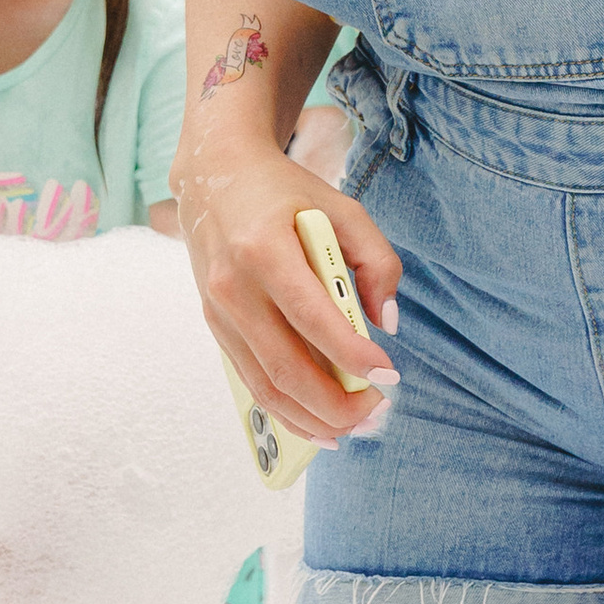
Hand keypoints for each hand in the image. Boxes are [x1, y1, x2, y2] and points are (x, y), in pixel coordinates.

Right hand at [175, 139, 402, 446]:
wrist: (214, 175)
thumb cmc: (285, 192)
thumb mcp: (342, 208)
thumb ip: (377, 260)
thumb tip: (387, 323)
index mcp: (263, 249)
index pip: (311, 317)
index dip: (352, 354)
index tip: (388, 375)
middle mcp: (232, 286)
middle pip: (285, 366)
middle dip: (335, 403)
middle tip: (376, 411)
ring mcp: (218, 311)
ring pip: (265, 386)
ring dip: (311, 418)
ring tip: (354, 428)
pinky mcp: (215, 326)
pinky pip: (251, 381)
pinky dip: (285, 411)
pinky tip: (319, 425)